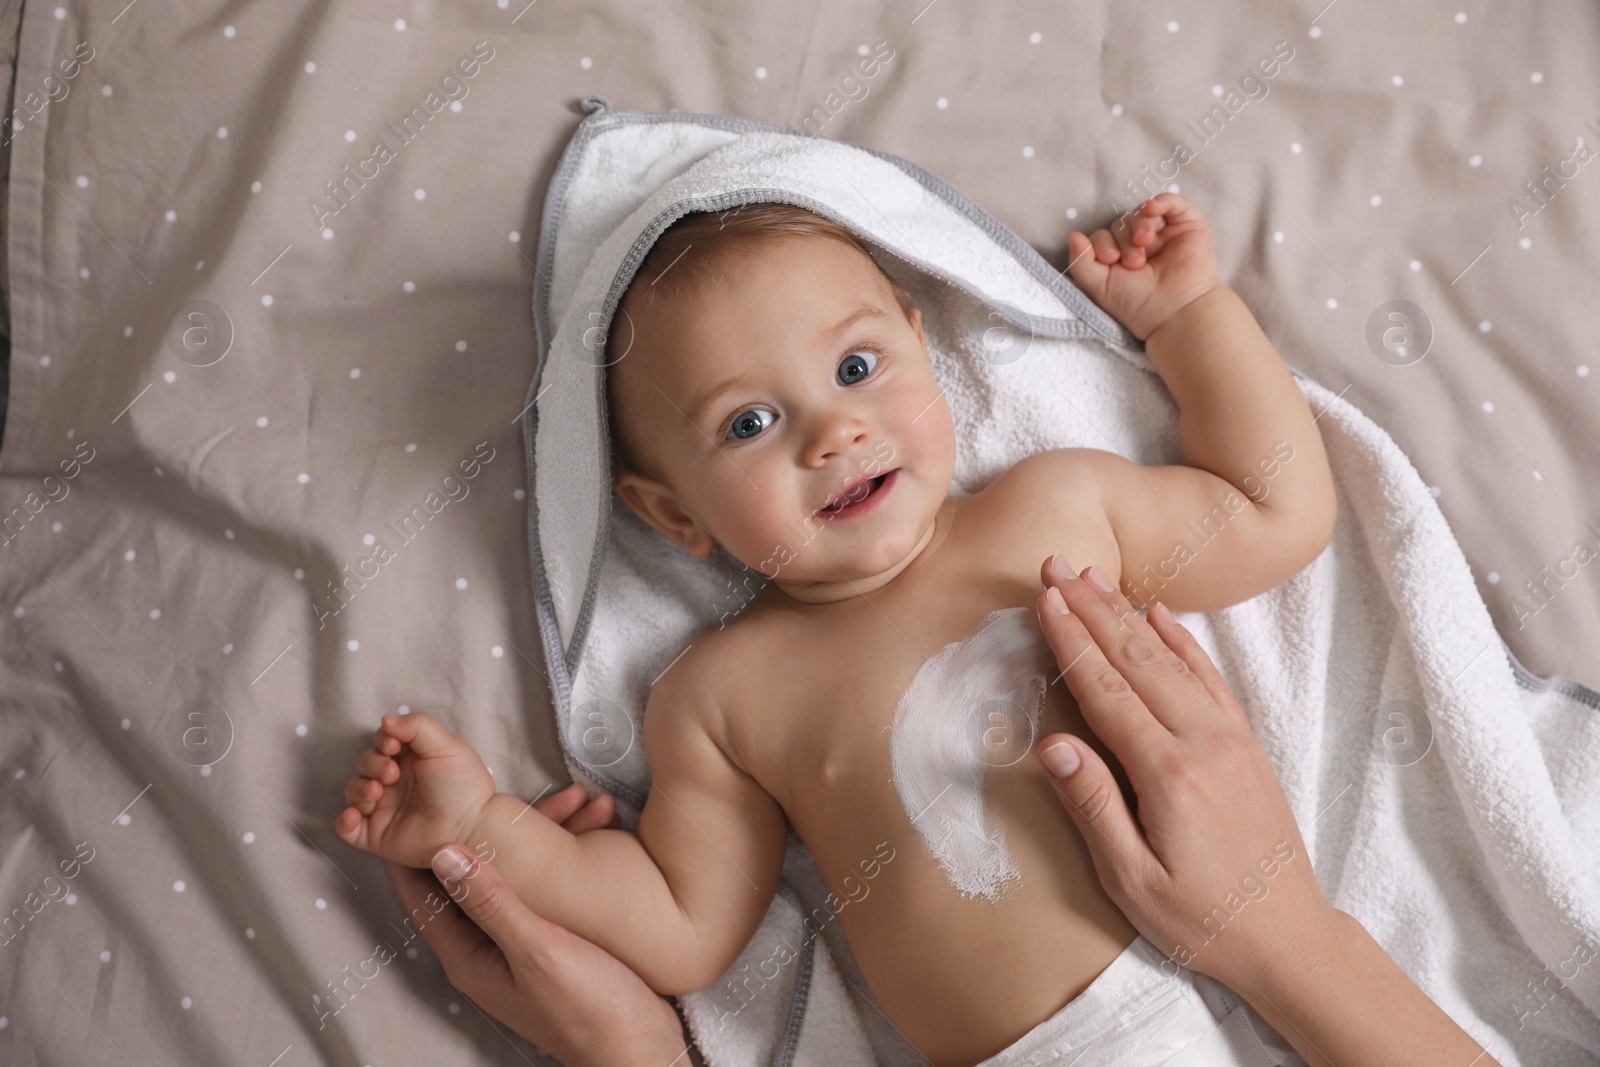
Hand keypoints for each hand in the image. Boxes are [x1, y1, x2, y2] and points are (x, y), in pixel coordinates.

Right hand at [335, 711, 495, 868]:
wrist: (470, 826)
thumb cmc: (463, 785)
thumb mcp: (446, 746)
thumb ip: (417, 727)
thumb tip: (385, 719)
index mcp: (412, 759)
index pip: (383, 742)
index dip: (382, 741)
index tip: (393, 745)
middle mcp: (396, 782)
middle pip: (366, 764)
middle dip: (372, 764)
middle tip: (391, 773)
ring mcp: (385, 809)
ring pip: (354, 792)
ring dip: (358, 789)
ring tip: (376, 792)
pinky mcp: (378, 835)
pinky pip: (348, 829)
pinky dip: (344, 821)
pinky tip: (354, 815)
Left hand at [387, 784, 688, 1066]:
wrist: (641, 1047)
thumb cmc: (587, 1010)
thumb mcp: (536, 949)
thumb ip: (491, 901)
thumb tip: (444, 853)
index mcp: (469, 955)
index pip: (422, 892)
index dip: (416, 846)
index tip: (420, 801)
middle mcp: (488, 948)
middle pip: (476, 873)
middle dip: (496, 826)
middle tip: (516, 789)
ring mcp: (522, 943)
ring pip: (519, 873)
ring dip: (544, 836)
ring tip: (582, 802)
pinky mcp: (555, 939)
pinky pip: (549, 884)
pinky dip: (568, 855)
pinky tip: (597, 830)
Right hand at [1031, 555, 1338, 988]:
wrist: (1288, 936)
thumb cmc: (1202, 919)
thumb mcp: (1132, 881)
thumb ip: (1094, 807)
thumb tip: (1053, 746)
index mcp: (1169, 774)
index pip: (1106, 692)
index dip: (1071, 642)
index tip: (1043, 599)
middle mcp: (1203, 742)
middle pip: (1135, 659)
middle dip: (1091, 608)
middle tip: (1055, 565)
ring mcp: (1229, 738)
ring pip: (1170, 659)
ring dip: (1127, 614)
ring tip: (1092, 577)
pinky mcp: (1244, 743)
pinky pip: (1208, 676)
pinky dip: (1180, 640)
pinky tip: (1158, 615)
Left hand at [1065, 193, 1219, 340]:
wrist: (1174, 311)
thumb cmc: (1137, 304)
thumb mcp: (1098, 285)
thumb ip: (1081, 262)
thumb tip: (1072, 234)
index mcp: (1120, 258)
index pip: (1103, 236)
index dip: (1102, 243)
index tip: (1110, 260)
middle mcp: (1142, 245)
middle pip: (1121, 223)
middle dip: (1122, 240)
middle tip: (1134, 263)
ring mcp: (1165, 234)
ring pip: (1142, 213)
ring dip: (1138, 225)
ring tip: (1143, 245)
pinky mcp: (1188, 226)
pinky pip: (1172, 203)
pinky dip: (1160, 201)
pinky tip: (1152, 209)